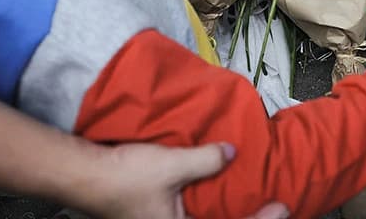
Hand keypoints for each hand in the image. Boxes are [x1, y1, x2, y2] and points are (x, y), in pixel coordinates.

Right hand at [72, 141, 287, 218]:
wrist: (85, 175)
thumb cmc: (122, 178)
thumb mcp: (172, 165)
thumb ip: (206, 160)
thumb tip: (231, 153)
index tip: (280, 208)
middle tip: (273, 209)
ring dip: (227, 212)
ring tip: (251, 202)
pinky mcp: (158, 216)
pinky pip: (193, 214)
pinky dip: (209, 206)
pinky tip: (217, 193)